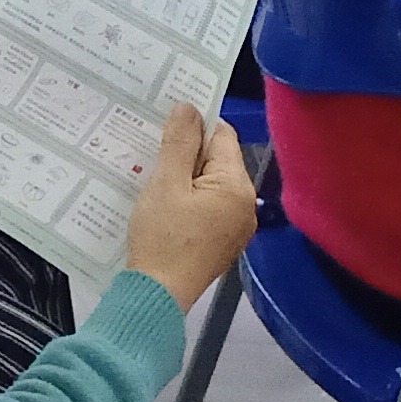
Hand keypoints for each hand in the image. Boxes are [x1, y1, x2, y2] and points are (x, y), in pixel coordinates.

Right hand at [121, 104, 260, 309]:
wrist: (158, 294)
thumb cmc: (163, 237)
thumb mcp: (165, 184)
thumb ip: (179, 143)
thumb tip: (189, 107)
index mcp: (237, 187)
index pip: (222, 136)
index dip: (194, 127)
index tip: (165, 126)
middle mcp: (246, 205)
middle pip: (218, 161)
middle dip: (188, 154)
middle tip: (154, 154)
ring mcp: (237, 227)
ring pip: (211, 184)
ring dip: (186, 177)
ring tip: (156, 180)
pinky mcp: (223, 242)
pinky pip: (209, 207)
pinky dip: (189, 200)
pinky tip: (166, 205)